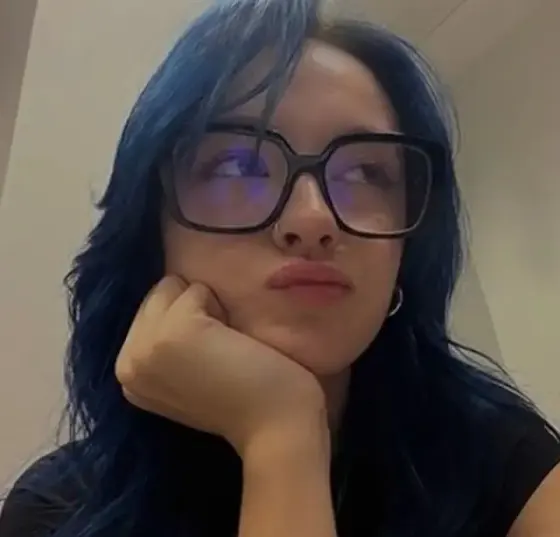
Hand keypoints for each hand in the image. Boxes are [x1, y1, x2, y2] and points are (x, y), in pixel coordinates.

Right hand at [115, 276, 324, 454]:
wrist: (273, 428)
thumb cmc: (241, 401)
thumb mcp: (184, 376)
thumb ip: (165, 347)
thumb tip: (170, 298)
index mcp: (127, 373)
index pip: (148, 312)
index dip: (182, 323)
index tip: (204, 359)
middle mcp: (126, 361)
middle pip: (157, 295)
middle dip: (190, 310)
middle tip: (216, 351)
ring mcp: (146, 346)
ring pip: (173, 287)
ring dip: (205, 307)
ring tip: (223, 346)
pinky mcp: (174, 331)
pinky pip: (196, 289)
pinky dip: (219, 306)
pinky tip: (232, 342)